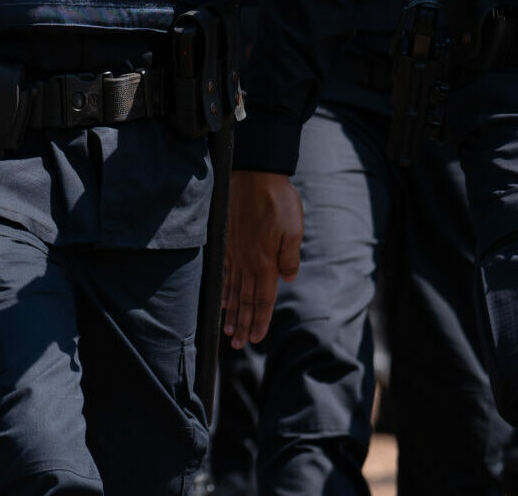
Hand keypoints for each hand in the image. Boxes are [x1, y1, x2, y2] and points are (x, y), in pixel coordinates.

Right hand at [223, 170, 303, 347]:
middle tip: (238, 344)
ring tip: (229, 329)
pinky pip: (225, 272)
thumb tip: (288, 279)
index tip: (256, 338)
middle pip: (245, 299)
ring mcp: (235, 252)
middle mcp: (248, 261)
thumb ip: (290, 257)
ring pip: (233, 289)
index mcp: (266, 261)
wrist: (255, 174)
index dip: (260, 320)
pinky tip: (223, 298)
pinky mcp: (228, 241)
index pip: (263, 298)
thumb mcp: (294, 229)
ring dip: (232, 311)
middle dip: (244, 323)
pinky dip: (224, 289)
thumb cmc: (279, 201)